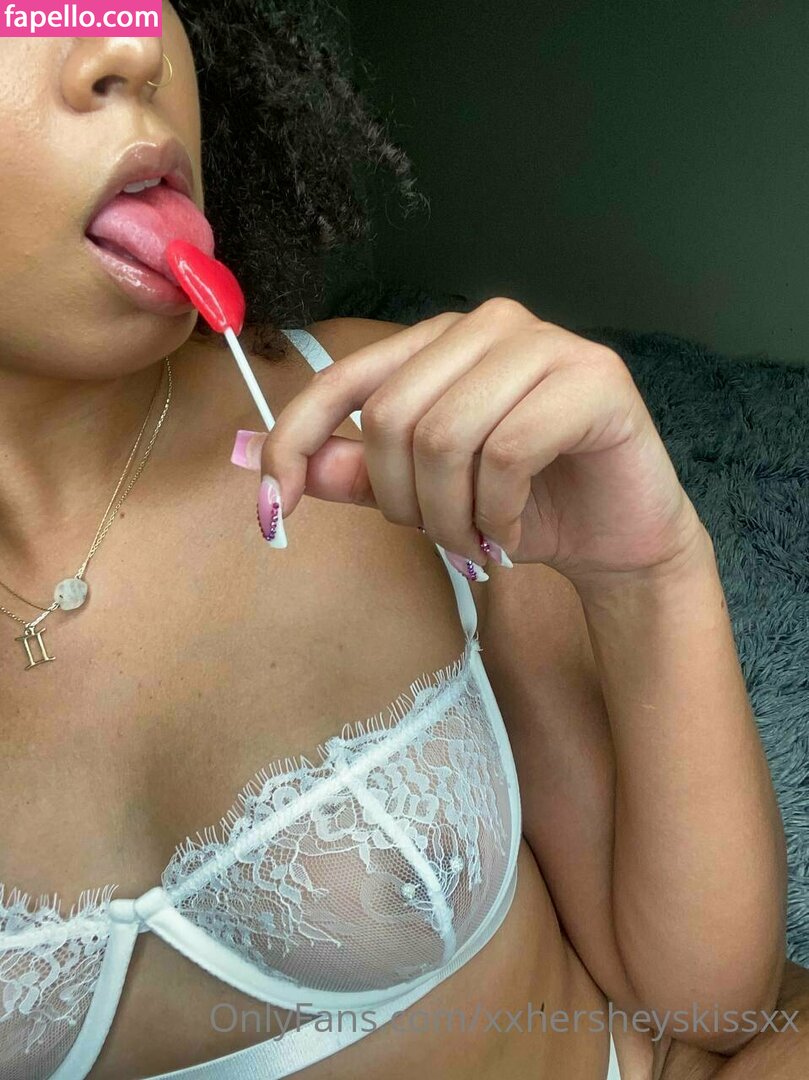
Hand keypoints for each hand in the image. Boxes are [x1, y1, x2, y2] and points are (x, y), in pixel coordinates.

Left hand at [254, 298, 705, 588]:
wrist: (618, 534)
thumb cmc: (524, 506)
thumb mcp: (427, 497)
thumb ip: (363, 475)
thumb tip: (293, 469)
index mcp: (439, 341)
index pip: (343, 379)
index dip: (294, 441)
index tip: (274, 508)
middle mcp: (487, 324)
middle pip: (392, 417)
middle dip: (404, 503)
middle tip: (441, 540)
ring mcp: (544, 343)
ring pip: (446, 437)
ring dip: (449, 517)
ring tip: (476, 542)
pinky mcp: (594, 378)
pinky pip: (506, 452)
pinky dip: (496, 514)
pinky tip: (509, 533)